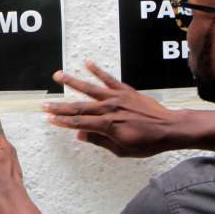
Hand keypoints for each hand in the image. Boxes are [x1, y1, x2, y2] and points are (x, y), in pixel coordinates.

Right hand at [44, 61, 185, 156]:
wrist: (170, 128)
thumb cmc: (148, 143)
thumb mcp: (122, 150)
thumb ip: (100, 141)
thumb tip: (81, 135)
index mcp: (107, 126)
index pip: (79, 123)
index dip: (62, 122)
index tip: (49, 119)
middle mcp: (109, 109)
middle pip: (79, 107)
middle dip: (59, 106)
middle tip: (44, 104)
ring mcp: (117, 98)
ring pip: (89, 89)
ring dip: (72, 82)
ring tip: (58, 75)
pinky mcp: (125, 91)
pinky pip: (109, 79)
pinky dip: (98, 71)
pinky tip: (87, 63)